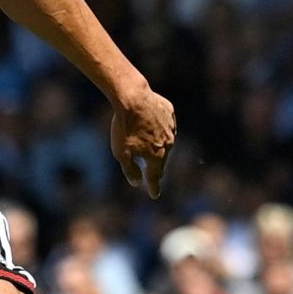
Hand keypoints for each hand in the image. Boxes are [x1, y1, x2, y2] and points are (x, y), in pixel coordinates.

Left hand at [110, 83, 176, 198]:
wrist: (133, 98)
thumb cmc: (124, 127)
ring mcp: (171, 128)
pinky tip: (151, 124)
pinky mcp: (170, 113)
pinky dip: (160, 128)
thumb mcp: (121, 152)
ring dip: (158, 145)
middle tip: (153, 173)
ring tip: (149, 145)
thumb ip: (130, 170)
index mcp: (156, 156)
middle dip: (156, 167)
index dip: (154, 187)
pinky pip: (166, 124)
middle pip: (162, 160)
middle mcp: (168, 144)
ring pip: (166, 141)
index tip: (154, 195)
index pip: (155, 176)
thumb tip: (136, 183)